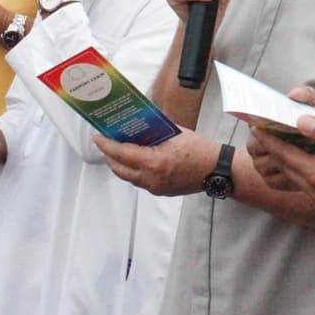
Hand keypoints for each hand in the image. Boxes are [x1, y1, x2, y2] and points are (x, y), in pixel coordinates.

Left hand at [96, 128, 220, 196]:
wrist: (217, 170)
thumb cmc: (201, 150)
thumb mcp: (175, 133)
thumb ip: (155, 131)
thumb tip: (139, 123)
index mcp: (154, 161)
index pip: (121, 153)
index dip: (106, 145)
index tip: (98, 138)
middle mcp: (152, 178)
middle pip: (120, 169)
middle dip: (110, 156)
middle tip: (105, 145)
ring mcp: (156, 187)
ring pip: (129, 177)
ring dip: (120, 165)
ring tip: (117, 153)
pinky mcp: (161, 191)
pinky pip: (140, 182)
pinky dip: (133, 172)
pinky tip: (135, 162)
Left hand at [243, 91, 314, 217]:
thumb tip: (300, 121)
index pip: (284, 152)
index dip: (267, 135)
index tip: (254, 120)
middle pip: (283, 166)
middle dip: (270, 146)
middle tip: (260, 127)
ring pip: (292, 178)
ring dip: (282, 160)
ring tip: (277, 141)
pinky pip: (304, 186)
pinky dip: (296, 170)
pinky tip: (302, 158)